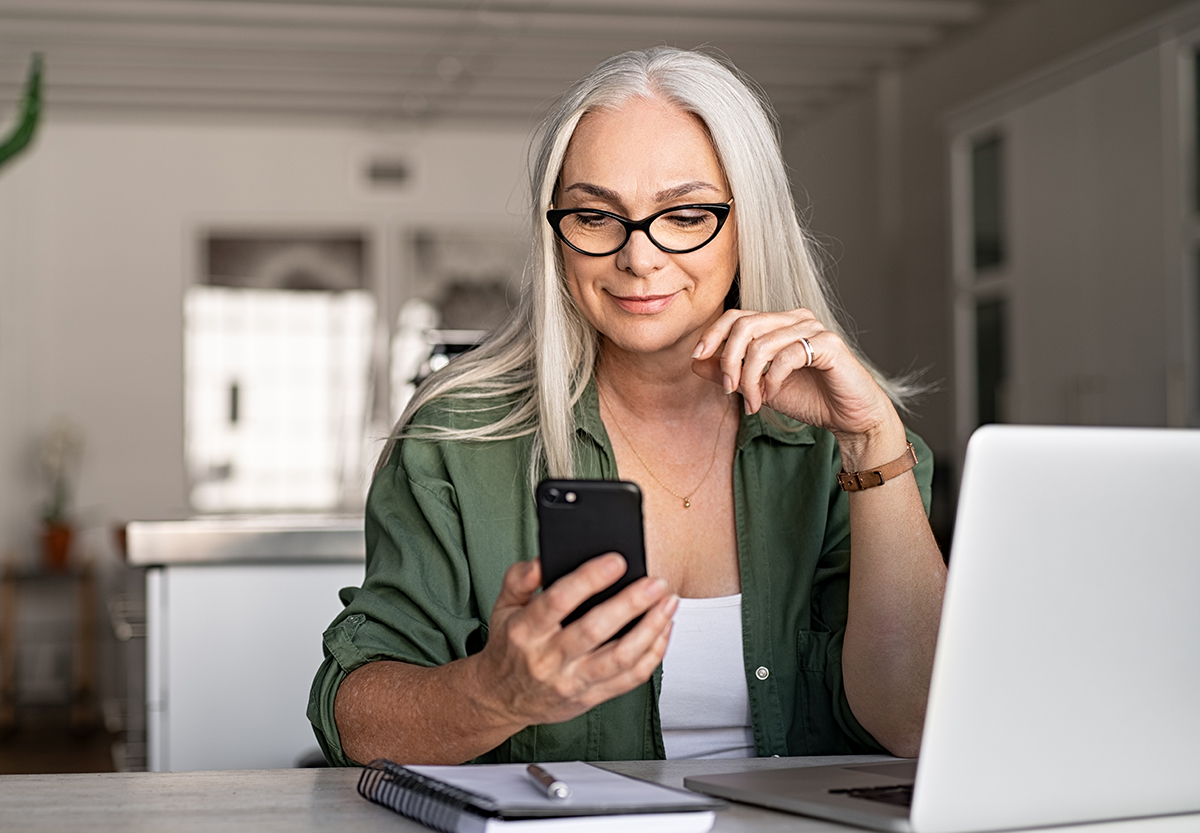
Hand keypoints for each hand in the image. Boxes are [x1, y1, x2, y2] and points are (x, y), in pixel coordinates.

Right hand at [471, 555, 676, 728]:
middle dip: (631, 603)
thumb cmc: (509, 647)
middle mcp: (548, 659)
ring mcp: (572, 681)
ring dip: (650, 628)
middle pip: (595, 630)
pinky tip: (663, 630)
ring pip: (619, 657)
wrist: (501, 699)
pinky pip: (629, 679)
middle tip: (655, 582)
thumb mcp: (502, 607)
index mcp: (526, 631)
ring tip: (668, 603)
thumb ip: (519, 579)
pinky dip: (653, 654)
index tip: (616, 561)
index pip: (558, 601)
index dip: (589, 580)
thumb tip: (541, 560)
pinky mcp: (590, 698)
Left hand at [691, 307, 904, 466]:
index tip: (698, 357)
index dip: (713, 334)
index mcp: (779, 323)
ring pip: (762, 343)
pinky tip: (772, 395)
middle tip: (729, 389)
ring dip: (751, 378)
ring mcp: (814, 329)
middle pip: (745, 325)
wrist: (849, 418)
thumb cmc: (809, 399)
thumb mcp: (759, 387)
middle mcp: (796, 319)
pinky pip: (787, 356)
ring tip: (754, 402)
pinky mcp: (829, 345)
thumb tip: (696, 361)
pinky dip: (772, 379)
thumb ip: (730, 373)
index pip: (737, 315)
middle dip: (729, 359)